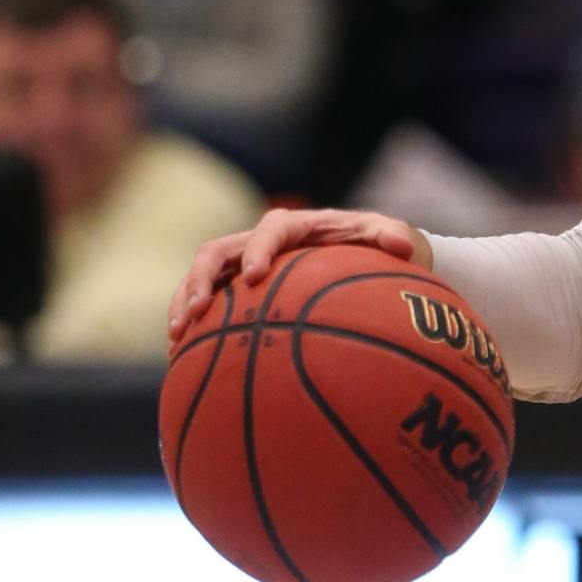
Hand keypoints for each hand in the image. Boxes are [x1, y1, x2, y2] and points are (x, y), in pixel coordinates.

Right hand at [167, 207, 426, 351]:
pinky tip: (180, 354)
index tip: (253, 278)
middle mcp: (257, 240)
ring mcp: (240, 262)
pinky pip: (203, 300)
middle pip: (216, 252)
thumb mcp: (385, 236)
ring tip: (176, 336)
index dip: (257, 251)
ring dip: (182, 301)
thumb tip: (404, 244)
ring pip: (199, 276)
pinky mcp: (231, 285)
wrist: (351, 253)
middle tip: (195, 312)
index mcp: (292, 227)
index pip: (268, 233)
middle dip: (199, 280)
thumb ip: (392, 236)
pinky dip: (188, 320)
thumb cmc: (369, 243)